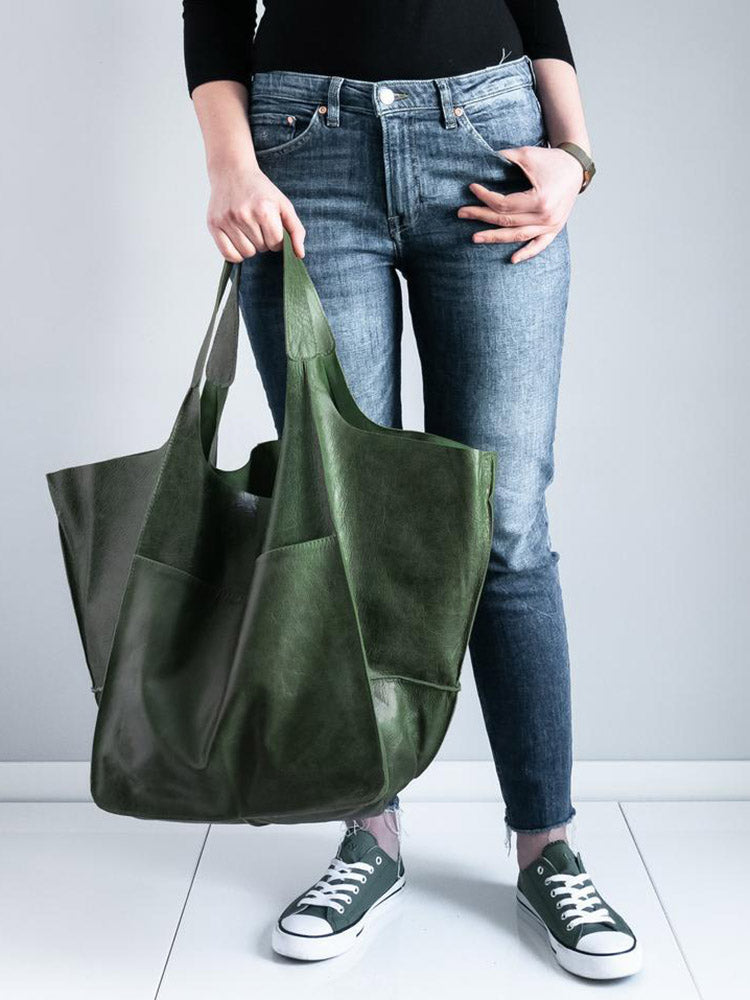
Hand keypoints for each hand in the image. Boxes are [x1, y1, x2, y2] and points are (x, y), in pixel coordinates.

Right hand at [207, 160, 305, 261]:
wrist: (232, 171)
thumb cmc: (260, 190)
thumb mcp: (283, 205)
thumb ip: (296, 230)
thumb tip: (299, 254)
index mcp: (264, 210)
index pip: (276, 244)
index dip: (277, 239)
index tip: (272, 228)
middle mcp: (244, 215)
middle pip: (261, 249)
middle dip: (263, 241)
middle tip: (258, 224)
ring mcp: (227, 220)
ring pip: (246, 253)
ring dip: (250, 246)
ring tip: (248, 229)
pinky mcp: (213, 224)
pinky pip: (228, 254)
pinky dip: (236, 253)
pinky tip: (238, 240)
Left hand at [457, 145, 583, 262]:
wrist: (575, 167)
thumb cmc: (551, 160)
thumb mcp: (527, 154)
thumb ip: (504, 158)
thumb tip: (480, 160)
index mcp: (539, 199)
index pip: (504, 204)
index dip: (485, 197)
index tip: (472, 188)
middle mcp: (545, 216)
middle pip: (507, 221)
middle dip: (482, 217)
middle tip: (462, 214)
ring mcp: (551, 225)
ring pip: (518, 236)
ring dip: (495, 238)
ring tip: (474, 238)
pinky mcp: (555, 229)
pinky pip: (539, 246)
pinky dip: (527, 254)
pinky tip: (512, 260)